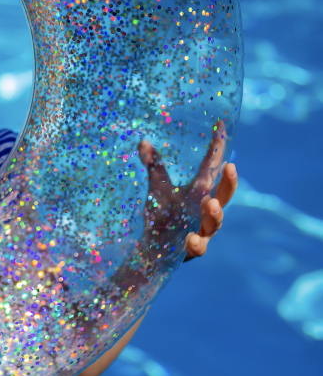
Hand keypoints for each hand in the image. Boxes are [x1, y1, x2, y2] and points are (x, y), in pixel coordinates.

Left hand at [138, 121, 237, 260]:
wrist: (154, 248)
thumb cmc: (162, 215)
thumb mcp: (158, 189)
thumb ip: (155, 167)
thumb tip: (143, 141)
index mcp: (200, 193)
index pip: (212, 169)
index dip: (218, 148)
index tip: (220, 126)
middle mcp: (205, 211)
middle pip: (224, 196)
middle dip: (230, 183)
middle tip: (231, 167)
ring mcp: (202, 230)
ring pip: (215, 223)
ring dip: (215, 213)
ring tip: (210, 204)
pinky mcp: (192, 249)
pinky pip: (198, 247)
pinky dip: (196, 243)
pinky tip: (191, 239)